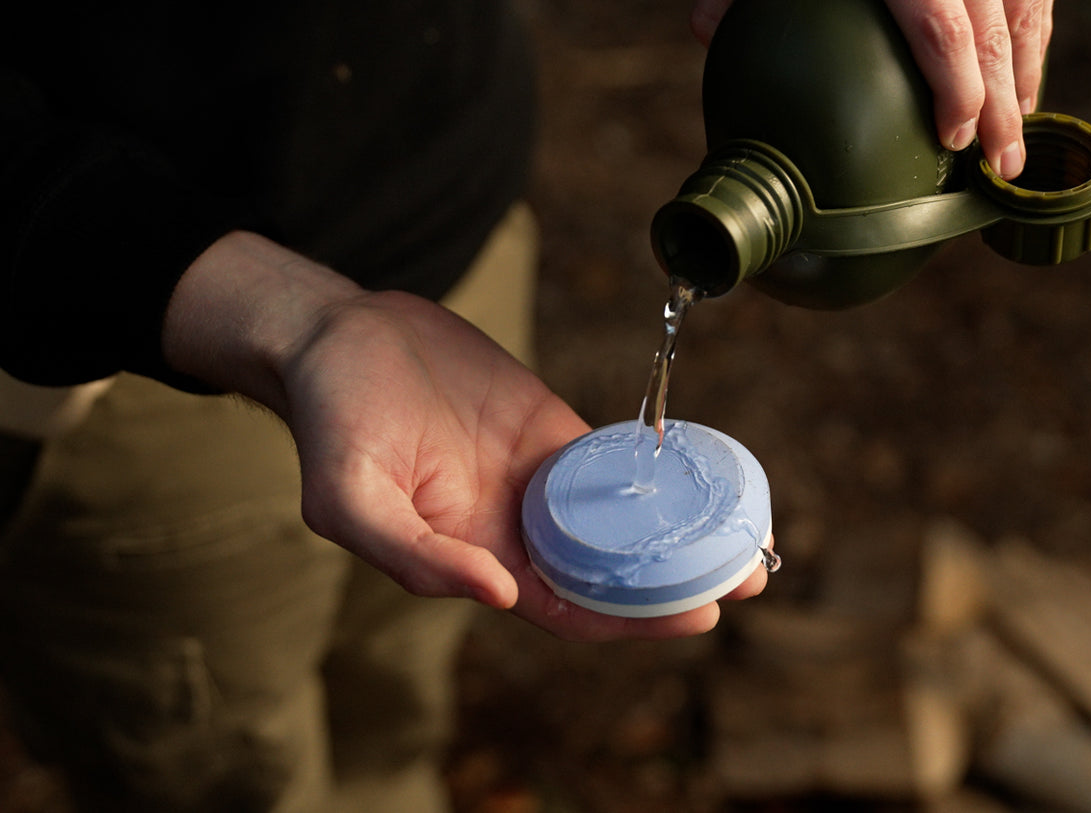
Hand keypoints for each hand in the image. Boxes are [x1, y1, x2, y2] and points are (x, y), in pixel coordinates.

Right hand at [162, 231, 768, 640]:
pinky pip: (614, 462)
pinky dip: (658, 472)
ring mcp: (538, 481)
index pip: (566, 610)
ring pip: (622, 521)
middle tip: (748, 573)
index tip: (696, 616)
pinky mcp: (551, 432)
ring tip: (745, 530)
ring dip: (679, 530)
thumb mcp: (346, 497)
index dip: (630, 620)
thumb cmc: (332, 419)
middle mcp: (513, 530)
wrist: (341, 333)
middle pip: (610, 574)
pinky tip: (704, 475)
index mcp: (472, 560)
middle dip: (677, 581)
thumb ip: (414, 556)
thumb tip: (499, 595)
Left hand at [690, 0, 1050, 179]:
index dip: (958, 91)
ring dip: (1025, 67)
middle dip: (1004, 102)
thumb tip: (706, 30)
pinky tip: (1023, 63)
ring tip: (1018, 125)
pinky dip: (1031, 25)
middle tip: (1004, 166)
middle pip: (993, 29)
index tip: (957, 138)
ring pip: (1023, 5)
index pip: (944, 30)